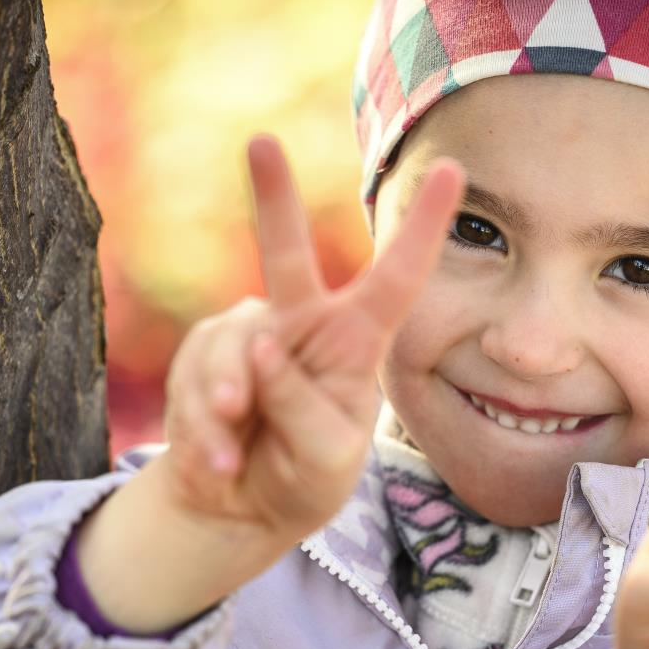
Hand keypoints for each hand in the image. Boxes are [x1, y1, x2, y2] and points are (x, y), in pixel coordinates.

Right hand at [156, 134, 464, 545]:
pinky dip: (204, 429)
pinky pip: (196, 380)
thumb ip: (302, 408)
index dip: (422, 227)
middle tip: (260, 142)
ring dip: (227, 406)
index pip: (397, 279)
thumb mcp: (324, 460)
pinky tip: (217, 461)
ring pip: (232, 350)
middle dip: (272, 199)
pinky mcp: (202, 356)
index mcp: (355, 343)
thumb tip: (262, 347)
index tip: (452, 170)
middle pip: (286, 256)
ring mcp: (247, 337)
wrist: (237, 507)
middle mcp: (302, 326)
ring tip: (232, 457)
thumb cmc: (302, 478)